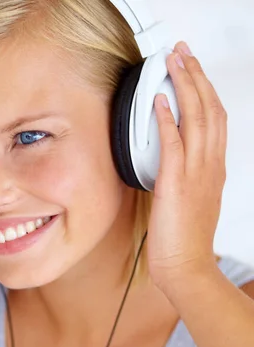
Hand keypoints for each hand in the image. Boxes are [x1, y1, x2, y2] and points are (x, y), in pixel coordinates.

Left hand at [147, 41, 226, 289]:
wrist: (186, 266)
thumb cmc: (184, 238)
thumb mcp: (191, 199)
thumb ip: (186, 175)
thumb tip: (172, 160)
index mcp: (213, 168)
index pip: (214, 119)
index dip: (204, 91)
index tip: (193, 70)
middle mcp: (209, 165)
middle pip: (209, 110)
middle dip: (196, 77)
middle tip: (183, 53)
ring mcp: (195, 173)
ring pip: (196, 119)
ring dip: (184, 87)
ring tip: (174, 63)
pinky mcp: (176, 184)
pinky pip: (173, 144)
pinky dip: (167, 120)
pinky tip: (158, 101)